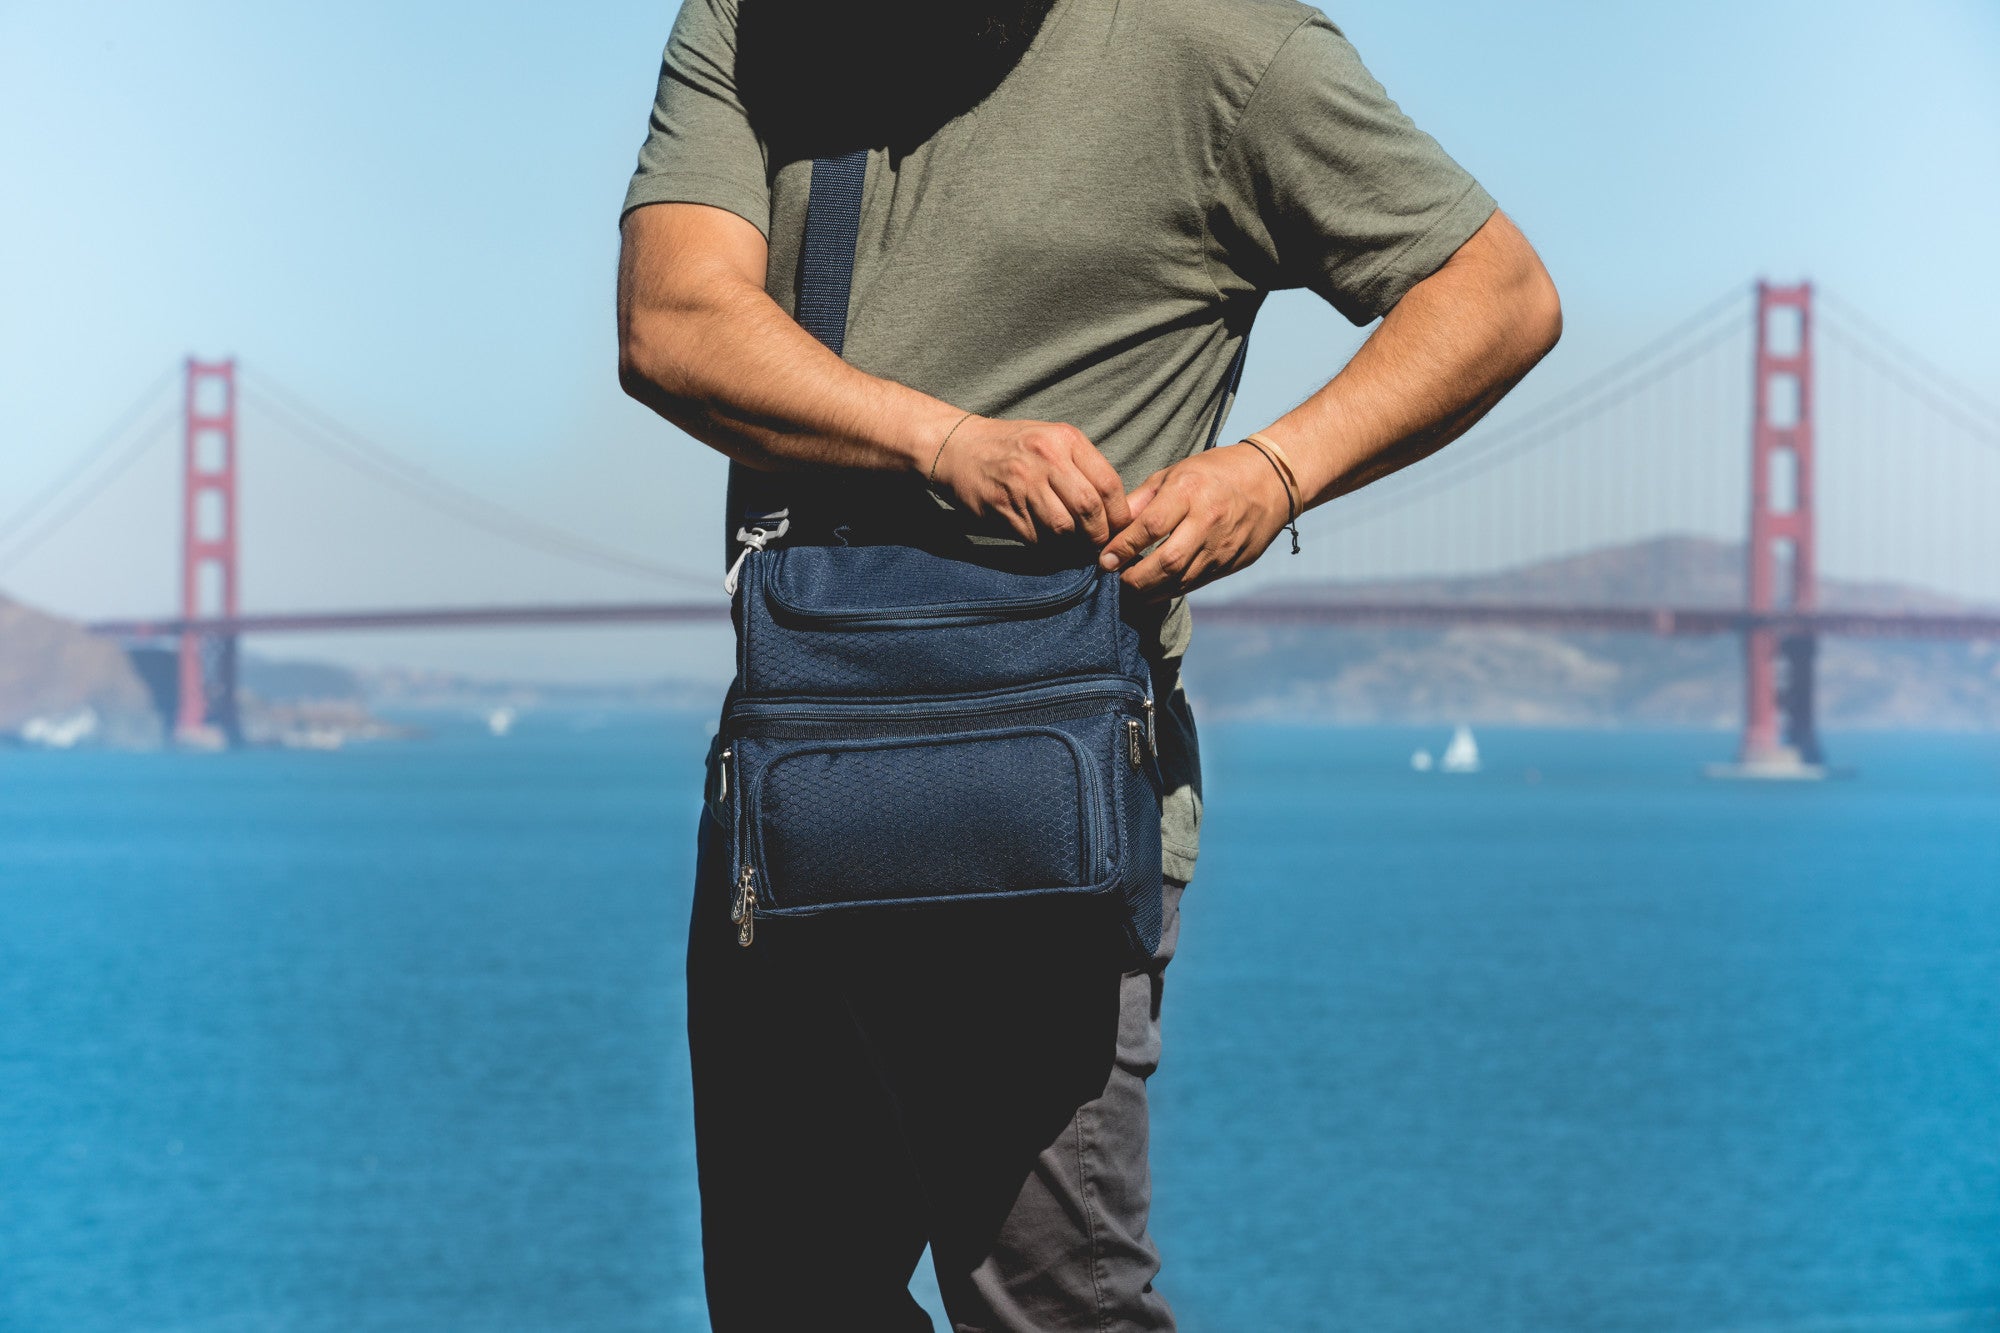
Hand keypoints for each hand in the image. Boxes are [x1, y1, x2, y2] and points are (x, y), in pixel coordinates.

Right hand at [928, 418, 1132, 546]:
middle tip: (1098, 545)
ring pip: (1063, 528)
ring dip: (1072, 544)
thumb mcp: (1052, 440)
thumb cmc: (1013, 447)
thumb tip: (1119, 510)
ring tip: (1072, 544)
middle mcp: (1046, 459)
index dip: (1119, 515)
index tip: (1119, 529)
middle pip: (1089, 509)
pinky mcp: (1002, 506)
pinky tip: (1045, 539)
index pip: (1108, 484)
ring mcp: (1022, 483)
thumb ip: (1083, 468)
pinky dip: (1046, 545)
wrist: (958, 447)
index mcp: (1065, 440)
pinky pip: (1035, 538)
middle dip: (1099, 535)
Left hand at [1097, 443, 1292, 598]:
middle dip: (1135, 578)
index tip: (1104, 560)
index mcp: (1190, 491)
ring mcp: (1224, 545)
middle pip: (1167, 562)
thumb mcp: (1174, 473)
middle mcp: (1208, 520)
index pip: (1150, 527)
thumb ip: (1141, 500)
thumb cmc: (1214, 473)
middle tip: (1115, 580)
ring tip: (1130, 589)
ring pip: (1182, 580)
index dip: (1124, 547)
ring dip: (1151, 590)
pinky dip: (1171, 591)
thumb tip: (1110, 526)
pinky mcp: (1233, 562)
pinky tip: (1155, 590)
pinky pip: (1197, 583)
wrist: (1272, 481)